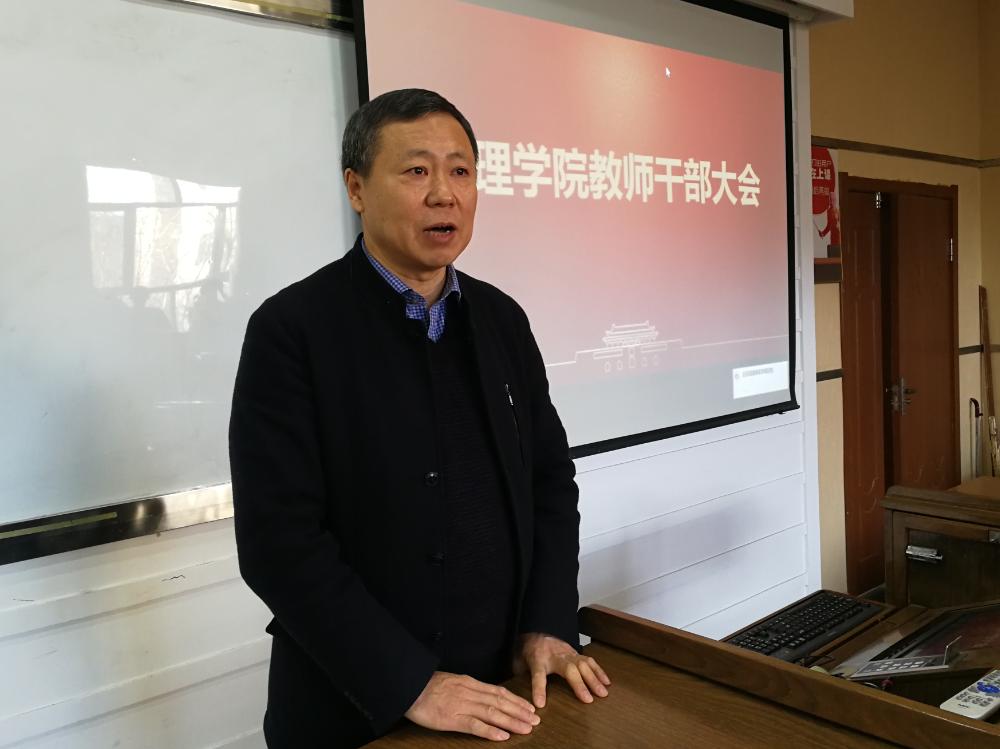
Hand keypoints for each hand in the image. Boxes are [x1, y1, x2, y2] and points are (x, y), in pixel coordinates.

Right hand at [404, 671, 539, 741]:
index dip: (515, 700)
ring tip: (526, 728)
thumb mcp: (451, 681)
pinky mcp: (452, 719)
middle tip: (535, 720)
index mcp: (469, 683)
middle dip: (519, 712)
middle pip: (500, 702)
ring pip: (492, 713)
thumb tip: (482, 694)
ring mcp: (461, 705)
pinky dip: (490, 731)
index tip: (529, 707)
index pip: (498, 692)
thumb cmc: (426, 686)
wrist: (409, 686)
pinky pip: (474, 725)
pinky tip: (502, 736)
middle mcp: (469, 693)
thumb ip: (467, 688)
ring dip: (511, 721)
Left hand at [514, 633, 610, 707]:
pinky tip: (606, 682)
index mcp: (537, 659)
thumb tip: (518, 691)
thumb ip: (519, 674)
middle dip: (579, 684)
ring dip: (594, 679)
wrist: (536, 628)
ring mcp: (568, 652)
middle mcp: (555, 655)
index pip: (538, 675)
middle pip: (569, 669)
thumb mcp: (517, 661)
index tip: (541, 704)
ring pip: (583, 664)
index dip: (539, 689)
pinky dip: (599, 671)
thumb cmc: (528, 649)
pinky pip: (589, 661)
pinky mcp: (575, 652)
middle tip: (589, 700)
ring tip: (603, 693)